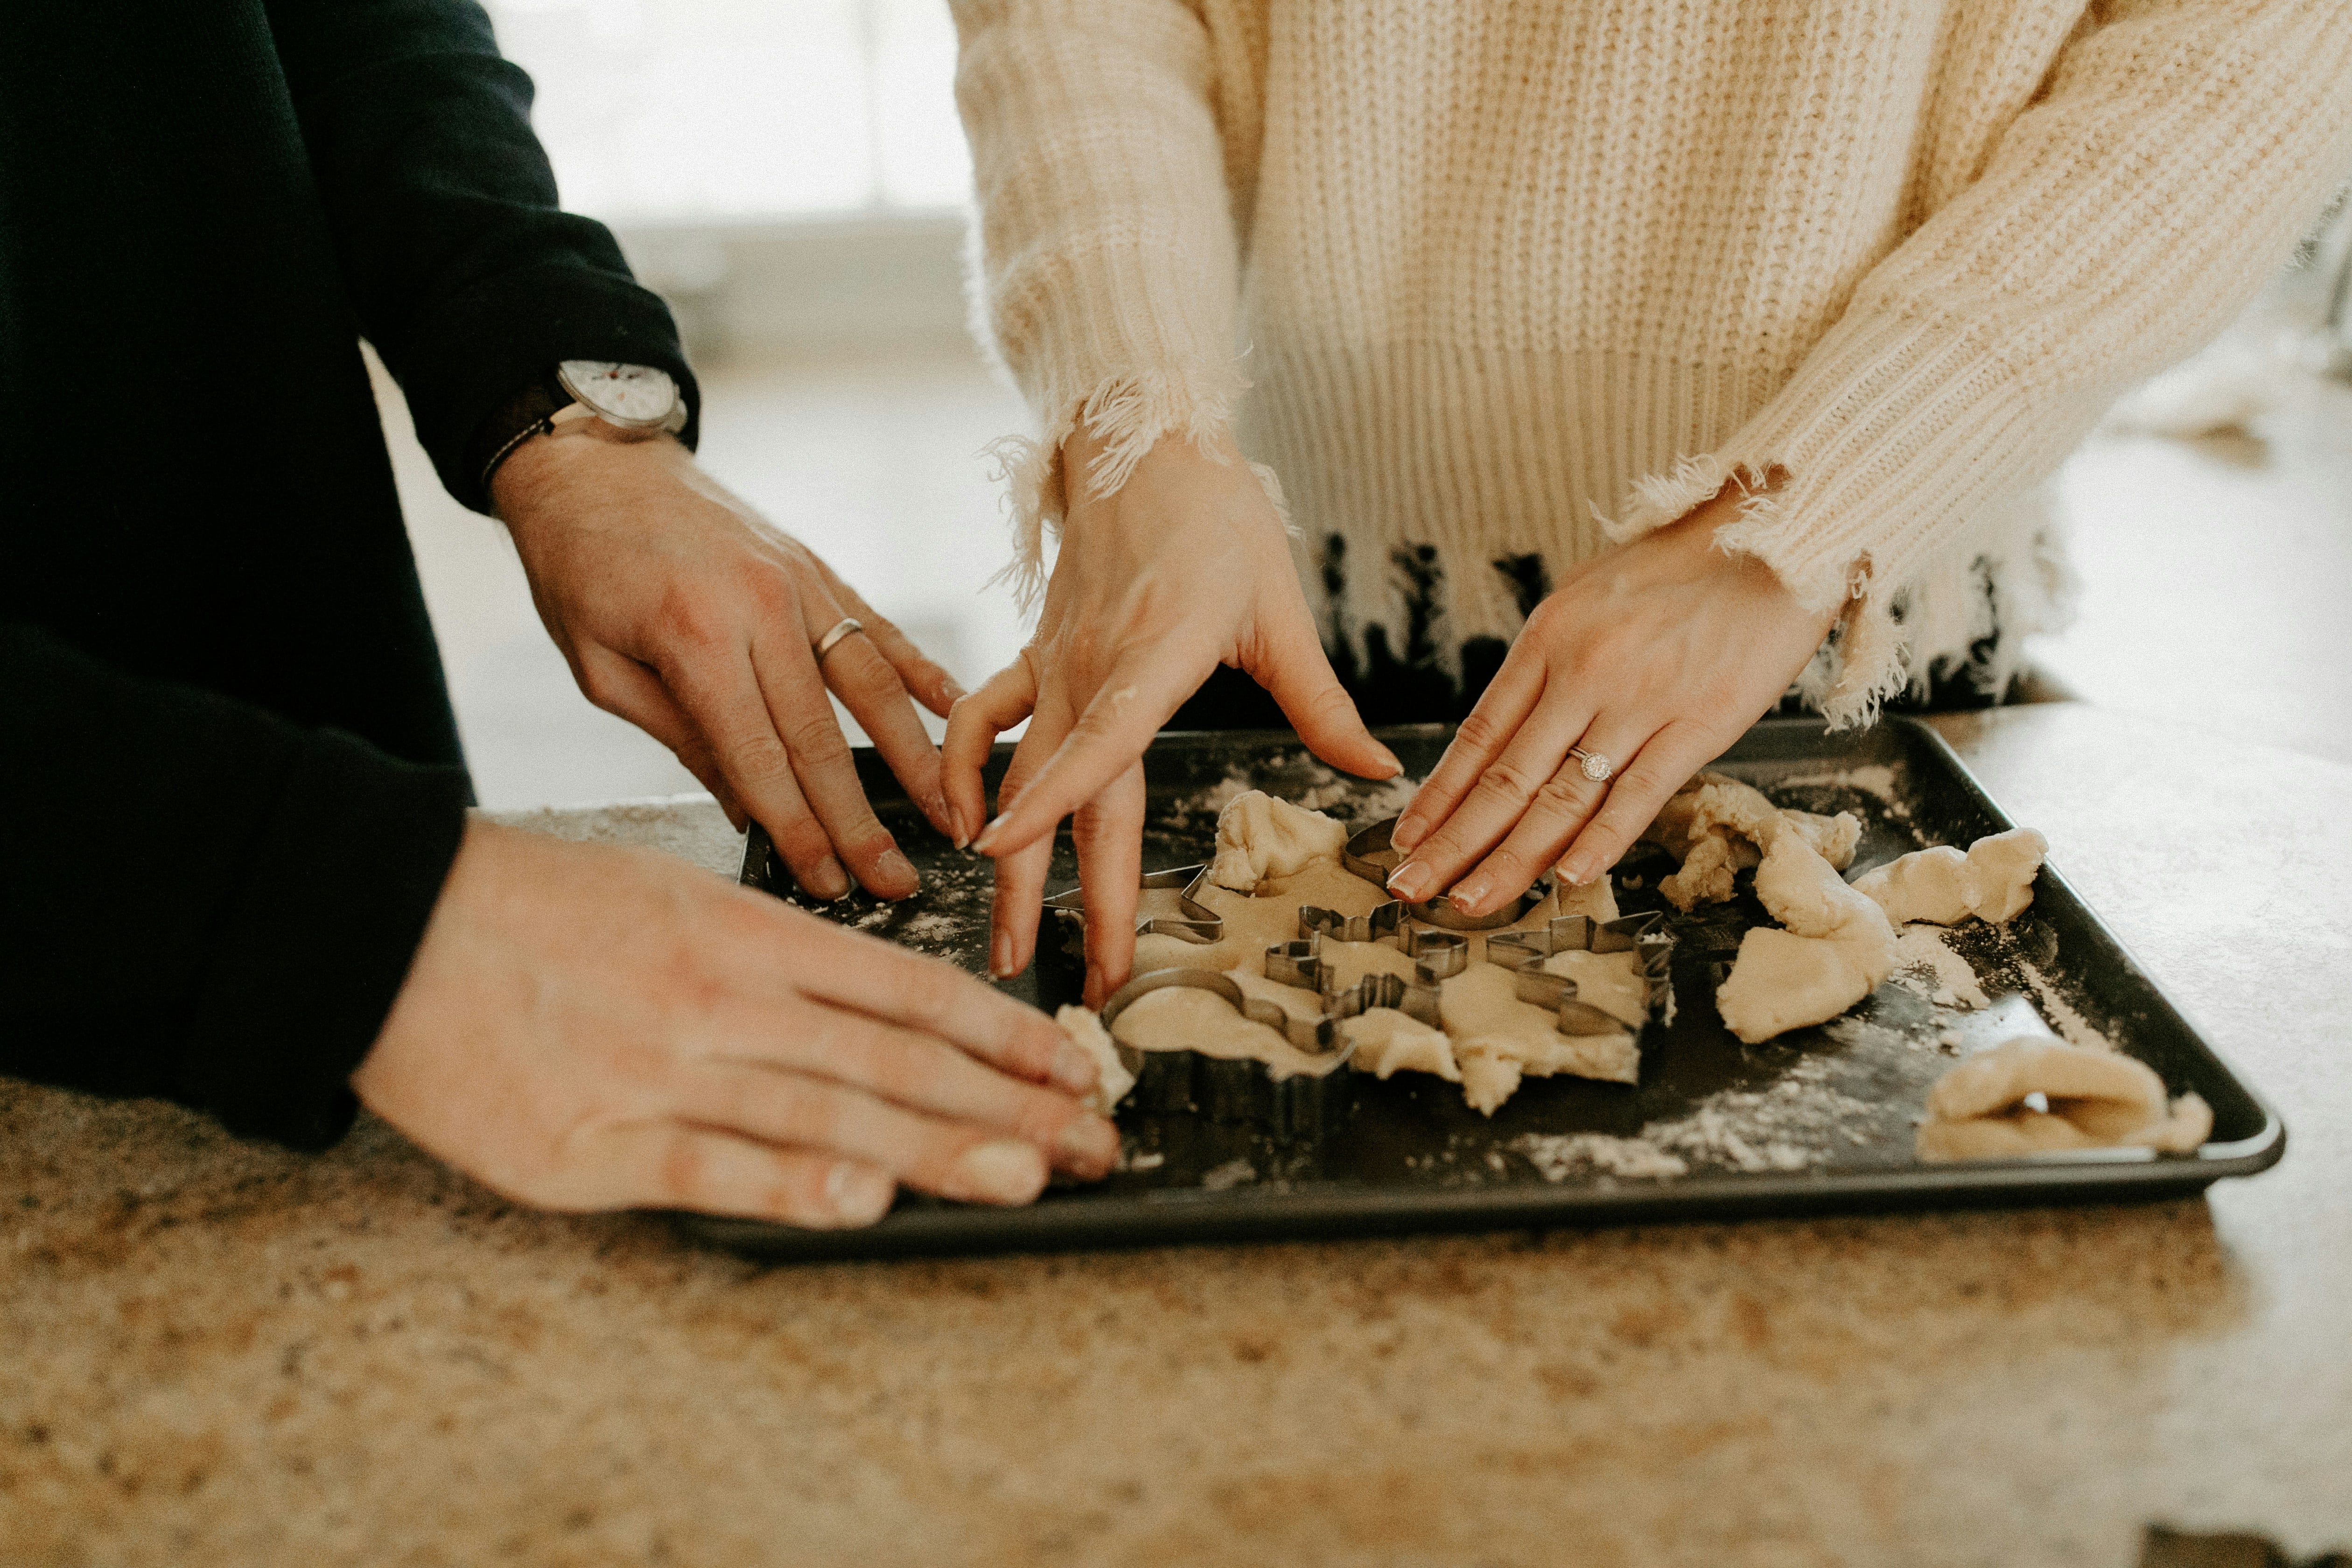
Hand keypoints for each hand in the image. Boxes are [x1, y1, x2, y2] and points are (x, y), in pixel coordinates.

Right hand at [353, 820, 1117, 1226]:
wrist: (390, 919)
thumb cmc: (539, 908)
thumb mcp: (672, 895)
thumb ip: (772, 955)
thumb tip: (870, 1014)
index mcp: (747, 933)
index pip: (907, 991)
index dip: (1003, 1034)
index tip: (1075, 1067)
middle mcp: (725, 999)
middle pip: (894, 1058)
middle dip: (1007, 1102)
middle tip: (1097, 1137)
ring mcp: (663, 1069)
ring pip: (825, 1109)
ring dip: (936, 1146)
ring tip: (1031, 1171)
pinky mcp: (592, 1141)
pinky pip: (708, 1164)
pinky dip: (789, 1181)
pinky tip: (862, 1200)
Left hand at [493, 428, 960, 901]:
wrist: (593, 461)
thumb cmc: (579, 566)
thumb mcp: (600, 667)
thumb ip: (679, 737)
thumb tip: (747, 808)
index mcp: (695, 637)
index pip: (761, 758)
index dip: (799, 829)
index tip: (830, 883)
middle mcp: (761, 607)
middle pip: (825, 735)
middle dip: (862, 819)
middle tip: (898, 881)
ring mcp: (799, 581)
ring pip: (872, 684)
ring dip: (915, 758)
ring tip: (950, 813)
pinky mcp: (816, 566)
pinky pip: (880, 627)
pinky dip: (922, 672)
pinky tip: (956, 712)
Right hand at [944, 428, 1399, 1006]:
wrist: (1143, 438)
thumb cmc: (1219, 518)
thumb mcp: (1282, 608)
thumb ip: (1322, 702)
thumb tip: (1381, 773)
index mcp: (1155, 655)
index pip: (1099, 742)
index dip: (1051, 801)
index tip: (1004, 854)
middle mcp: (1090, 668)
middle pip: (1064, 794)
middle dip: (1056, 893)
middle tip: (1059, 978)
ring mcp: (1055, 664)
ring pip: (1016, 775)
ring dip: (1008, 860)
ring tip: (1006, 939)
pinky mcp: (1039, 655)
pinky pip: (984, 720)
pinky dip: (964, 772)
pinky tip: (962, 827)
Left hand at [1385, 482, 1839, 917]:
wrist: (1776, 534)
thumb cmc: (1681, 566)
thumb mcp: (1589, 595)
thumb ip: (1550, 661)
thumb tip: (1512, 721)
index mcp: (1548, 639)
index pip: (1478, 737)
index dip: (1438, 797)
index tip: (1406, 840)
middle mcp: (1583, 673)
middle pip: (1505, 778)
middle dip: (1453, 844)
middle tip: (1411, 890)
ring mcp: (1640, 702)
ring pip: (1562, 798)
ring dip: (1511, 859)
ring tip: (1469, 903)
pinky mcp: (1700, 723)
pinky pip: (1641, 792)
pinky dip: (1602, 840)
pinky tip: (1567, 878)